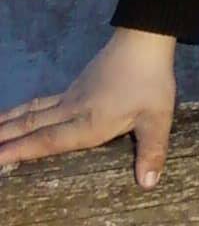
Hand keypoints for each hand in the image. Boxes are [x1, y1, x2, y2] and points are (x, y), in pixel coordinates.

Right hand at [0, 26, 176, 188]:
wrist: (144, 40)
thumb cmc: (150, 80)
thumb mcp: (157, 118)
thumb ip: (151, 150)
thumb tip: (147, 185)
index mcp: (88, 123)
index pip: (47, 141)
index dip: (19, 151)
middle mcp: (72, 111)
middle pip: (31, 126)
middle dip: (4, 138)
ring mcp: (71, 96)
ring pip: (33, 112)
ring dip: (10, 122)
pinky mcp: (76, 86)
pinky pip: (42, 102)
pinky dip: (25, 110)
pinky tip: (22, 114)